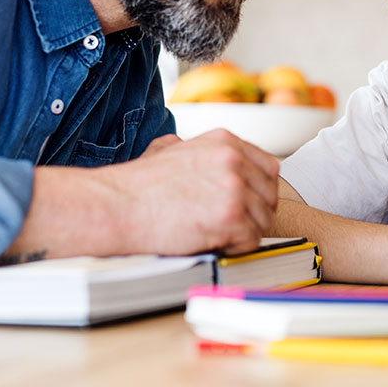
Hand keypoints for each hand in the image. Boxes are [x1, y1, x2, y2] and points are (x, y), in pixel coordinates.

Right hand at [111, 129, 279, 255]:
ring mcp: (234, 187)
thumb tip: (199, 154)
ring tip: (213, 233)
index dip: (258, 191)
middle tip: (229, 225)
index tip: (244, 204)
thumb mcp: (168, 149)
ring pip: (264, 220)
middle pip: (270, 194)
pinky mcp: (230, 216)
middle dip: (255, 213)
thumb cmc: (137, 185)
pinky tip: (212, 242)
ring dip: (244, 232)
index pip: (268, 167)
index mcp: (224, 141)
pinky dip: (235, 247)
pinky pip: (252, 240)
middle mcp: (234, 159)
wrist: (116, 206)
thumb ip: (195, 149)